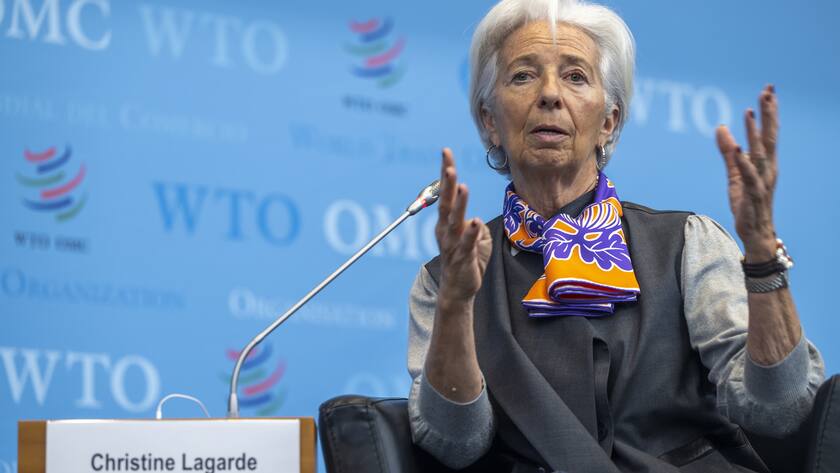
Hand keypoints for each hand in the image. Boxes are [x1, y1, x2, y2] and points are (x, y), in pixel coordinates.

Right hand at [435, 148, 491, 304]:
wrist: (457, 291)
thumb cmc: (466, 262)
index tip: (446, 153)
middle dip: (448, 183)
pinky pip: (468, 243)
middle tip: (449, 165)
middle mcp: (446, 230)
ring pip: (455, 220)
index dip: (446, 173)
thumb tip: (477, 220)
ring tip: (463, 188)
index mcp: (447, 222)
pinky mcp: (463, 257)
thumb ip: (475, 226)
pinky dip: (472, 232)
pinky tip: (476, 221)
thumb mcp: (475, 239)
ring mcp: (453, 244)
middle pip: (446, 203)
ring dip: (459, 204)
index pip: (446, 193)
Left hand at [715, 85, 778, 261]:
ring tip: (751, 112)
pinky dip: (744, 161)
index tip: (767, 91)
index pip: (768, 133)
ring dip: (755, 132)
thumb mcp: (735, 174)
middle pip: (769, 137)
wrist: (755, 232)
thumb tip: (721, 128)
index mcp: (765, 163)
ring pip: (760, 152)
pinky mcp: (753, 194)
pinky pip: (749, 176)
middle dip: (768, 114)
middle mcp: (768, 169)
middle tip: (767, 92)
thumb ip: (728, 152)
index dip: (768, 113)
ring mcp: (762, 181)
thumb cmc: (747, 203)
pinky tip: (739, 148)